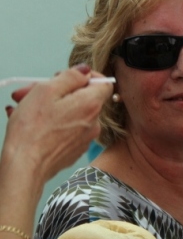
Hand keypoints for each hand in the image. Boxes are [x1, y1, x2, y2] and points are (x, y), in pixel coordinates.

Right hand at [2, 65, 112, 183]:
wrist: (24, 168)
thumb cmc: (32, 129)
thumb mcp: (47, 91)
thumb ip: (70, 77)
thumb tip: (85, 71)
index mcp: (91, 104)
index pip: (103, 83)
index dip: (85, 77)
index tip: (66, 77)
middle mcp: (94, 122)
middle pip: (82, 98)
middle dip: (56, 91)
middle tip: (30, 91)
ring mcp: (84, 138)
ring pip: (70, 113)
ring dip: (49, 107)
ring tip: (22, 107)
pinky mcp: (73, 150)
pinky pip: (65, 129)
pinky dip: (50, 124)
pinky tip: (29, 124)